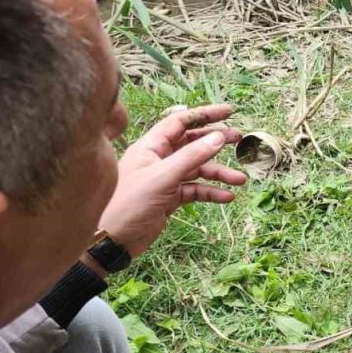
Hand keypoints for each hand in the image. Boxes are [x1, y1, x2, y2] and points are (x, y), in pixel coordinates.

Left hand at [98, 105, 245, 258]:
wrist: (112, 240)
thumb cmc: (128, 204)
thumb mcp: (162, 178)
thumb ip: (191, 157)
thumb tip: (218, 138)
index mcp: (150, 147)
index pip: (180, 122)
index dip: (205, 115)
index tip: (229, 112)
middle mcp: (158, 159)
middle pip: (192, 143)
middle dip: (215, 141)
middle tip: (238, 139)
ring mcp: (165, 178)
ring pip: (198, 169)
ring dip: (219, 173)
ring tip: (239, 180)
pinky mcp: (169, 197)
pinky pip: (195, 189)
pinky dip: (211, 192)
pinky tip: (226, 197)